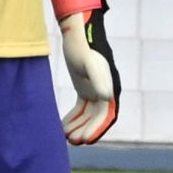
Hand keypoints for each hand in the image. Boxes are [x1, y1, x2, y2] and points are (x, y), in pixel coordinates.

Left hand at [51, 0, 119, 144]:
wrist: (78, 30)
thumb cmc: (83, 45)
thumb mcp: (89, 62)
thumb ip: (98, 78)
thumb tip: (106, 98)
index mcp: (110, 86)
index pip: (107, 113)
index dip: (98, 128)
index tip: (86, 140)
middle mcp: (105, 90)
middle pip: (98, 117)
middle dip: (87, 130)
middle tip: (72, 142)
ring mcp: (95, 89)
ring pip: (89, 115)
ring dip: (79, 126)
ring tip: (66, 137)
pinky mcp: (84, 87)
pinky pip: (81, 108)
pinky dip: (74, 118)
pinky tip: (63, 126)